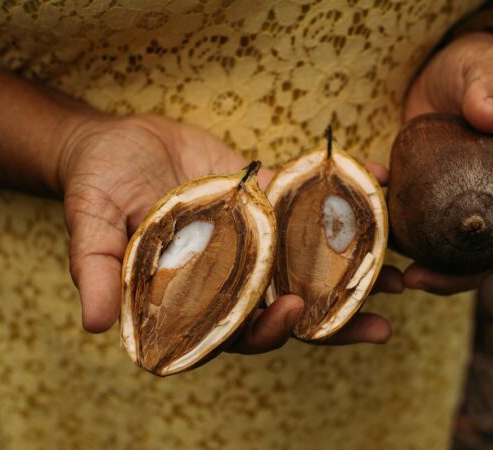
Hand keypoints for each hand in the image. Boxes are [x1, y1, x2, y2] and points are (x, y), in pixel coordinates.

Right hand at [57, 114, 396, 355]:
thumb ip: (97, 270)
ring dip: (354, 270)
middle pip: (286, 306)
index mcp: (193, 295)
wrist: (115, 139)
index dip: (265, 330)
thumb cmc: (95, 186)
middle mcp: (232, 274)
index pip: (234, 329)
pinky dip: (346, 199)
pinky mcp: (268, 200)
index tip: (291, 313)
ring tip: (402, 273)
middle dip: (333, 318)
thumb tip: (95, 324)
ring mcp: (256, 238)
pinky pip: (308, 205)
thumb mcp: (90, 224)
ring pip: (309, 263)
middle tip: (381, 321)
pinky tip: (384, 186)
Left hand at [401, 32, 492, 294]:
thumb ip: (490, 89)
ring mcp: (460, 202)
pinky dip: (393, 228)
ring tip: (396, 275)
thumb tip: (486, 117)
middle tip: (421, 280)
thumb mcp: (488, 70)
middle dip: (460, 278)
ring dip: (424, 268)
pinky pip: (414, 223)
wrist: (444, 70)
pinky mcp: (428, 197)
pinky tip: (371, 213)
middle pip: (490, 252)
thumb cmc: (477, 67)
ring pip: (451, 251)